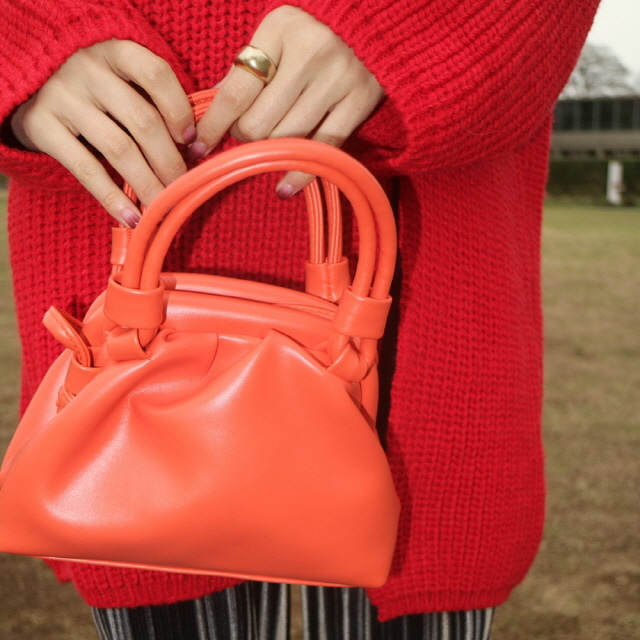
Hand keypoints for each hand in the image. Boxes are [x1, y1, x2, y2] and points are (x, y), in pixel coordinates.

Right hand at [11, 40, 194, 226]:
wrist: (34, 88)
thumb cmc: (98, 91)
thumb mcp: (124, 82)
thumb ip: (155, 104)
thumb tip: (195, 151)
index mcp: (115, 51)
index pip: (156, 74)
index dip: (179, 110)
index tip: (192, 142)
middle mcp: (87, 68)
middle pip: (143, 121)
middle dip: (170, 161)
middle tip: (183, 186)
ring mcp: (62, 96)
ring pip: (119, 148)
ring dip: (147, 183)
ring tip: (163, 206)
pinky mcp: (41, 126)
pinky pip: (86, 169)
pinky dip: (113, 197)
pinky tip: (132, 217)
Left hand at [190, 6, 384, 197]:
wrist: (371, 22)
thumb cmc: (311, 31)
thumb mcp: (274, 35)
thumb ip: (245, 68)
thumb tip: (212, 112)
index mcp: (280, 30)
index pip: (235, 92)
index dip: (213, 126)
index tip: (199, 146)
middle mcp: (310, 54)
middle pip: (259, 124)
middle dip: (244, 137)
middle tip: (246, 134)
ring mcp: (337, 80)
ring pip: (287, 139)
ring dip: (268, 151)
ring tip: (268, 146)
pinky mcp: (359, 102)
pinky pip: (322, 148)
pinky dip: (300, 172)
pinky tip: (283, 187)